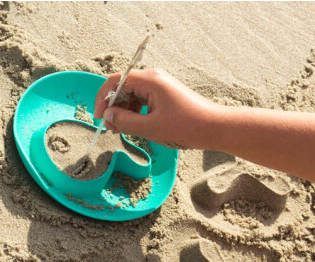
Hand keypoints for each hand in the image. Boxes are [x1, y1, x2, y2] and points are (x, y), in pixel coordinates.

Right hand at [93, 68, 219, 148]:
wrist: (215, 128)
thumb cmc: (187, 127)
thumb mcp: (151, 128)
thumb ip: (126, 122)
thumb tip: (108, 116)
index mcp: (150, 80)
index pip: (116, 81)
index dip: (103, 98)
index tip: (98, 117)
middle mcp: (155, 78)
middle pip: (124, 87)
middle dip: (114, 107)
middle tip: (110, 128)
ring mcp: (161, 86)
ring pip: (134, 95)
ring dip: (125, 112)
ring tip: (121, 131)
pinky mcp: (167, 96)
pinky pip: (144, 101)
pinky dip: (136, 113)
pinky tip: (136, 127)